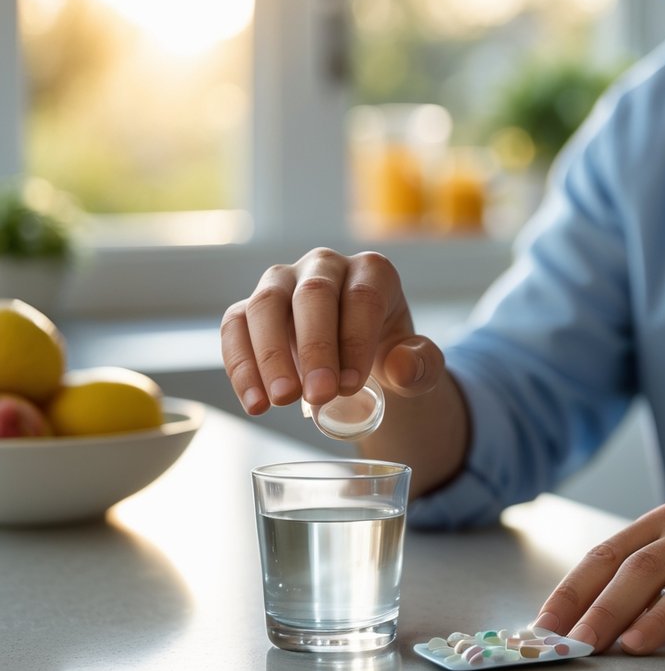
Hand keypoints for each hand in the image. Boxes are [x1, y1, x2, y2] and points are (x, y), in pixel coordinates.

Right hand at [220, 247, 445, 414]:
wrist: (358, 363)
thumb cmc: (390, 356)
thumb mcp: (419, 365)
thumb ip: (423, 366)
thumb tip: (402, 368)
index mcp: (372, 271)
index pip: (363, 297)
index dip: (356, 341)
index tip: (352, 386)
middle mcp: (325, 266)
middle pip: (313, 295)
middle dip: (314, 348)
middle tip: (318, 396)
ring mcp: (283, 282)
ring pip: (266, 304)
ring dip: (270, 355)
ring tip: (281, 401)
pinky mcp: (251, 308)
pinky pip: (235, 327)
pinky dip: (241, 366)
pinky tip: (256, 404)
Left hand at [533, 503, 664, 654]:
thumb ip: (649, 590)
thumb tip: (596, 628)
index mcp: (658, 525)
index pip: (600, 557)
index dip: (567, 590)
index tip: (541, 626)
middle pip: (614, 563)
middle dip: (577, 602)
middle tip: (550, 638)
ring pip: (645, 573)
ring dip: (609, 611)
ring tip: (584, 643)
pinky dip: (661, 617)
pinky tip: (639, 641)